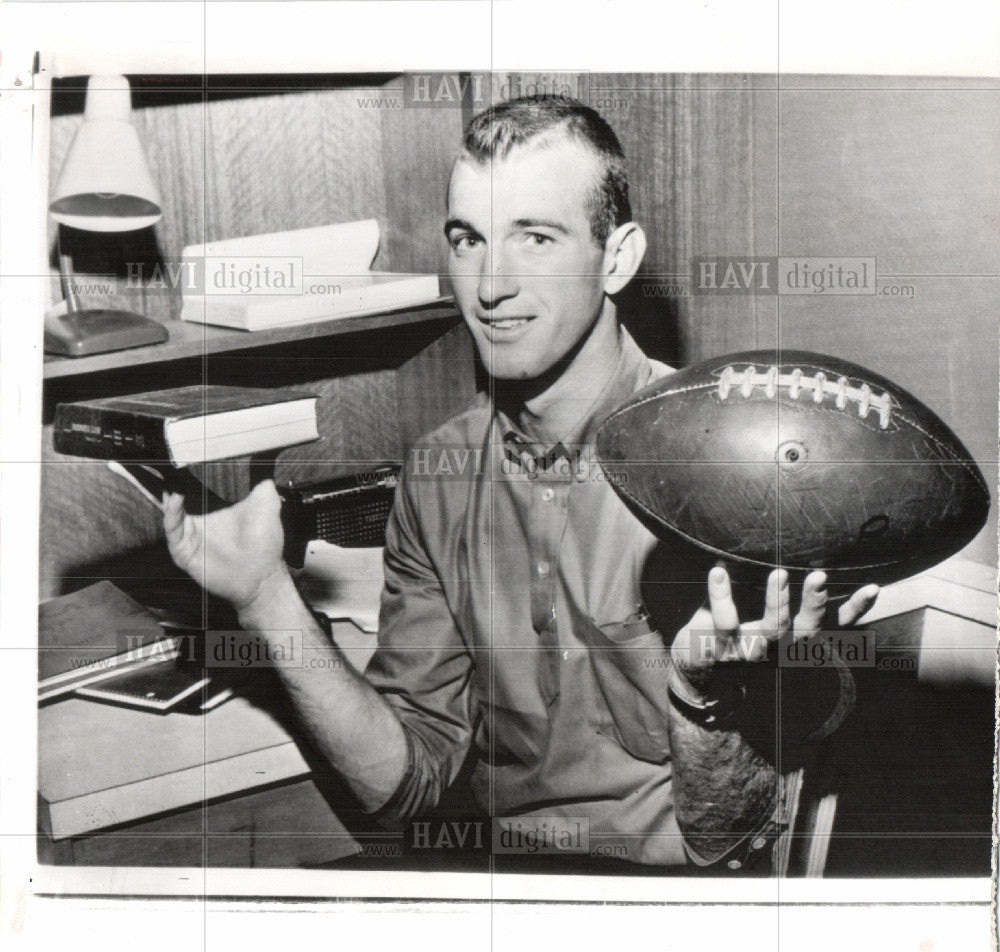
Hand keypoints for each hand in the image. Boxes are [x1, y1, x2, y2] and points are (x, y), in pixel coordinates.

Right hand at [162, 478, 289, 613]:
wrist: (263, 576)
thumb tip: (263, 466)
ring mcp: (189, 537)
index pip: (194, 488)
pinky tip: (175, 499)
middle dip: (171, 484)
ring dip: (170, 498)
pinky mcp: (183, 552)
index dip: (189, 475)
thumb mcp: (266, 506)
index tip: (187, 457)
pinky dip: (172, 514)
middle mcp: (198, 522)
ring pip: (171, 513)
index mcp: (212, 510)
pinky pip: (173, 531)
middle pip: (176, 500)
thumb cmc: (264, 545)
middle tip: (171, 467)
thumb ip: (263, 485)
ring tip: (174, 482)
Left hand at [670, 566, 879, 704]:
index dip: (855, 610)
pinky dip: (721, 597)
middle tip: (819, 576)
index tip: (873, 587)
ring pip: (770, 631)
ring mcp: (750, 653)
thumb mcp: (767, 618)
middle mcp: (779, 650)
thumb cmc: (740, 633)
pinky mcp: (719, 650)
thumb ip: (785, 596)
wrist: (697, 670)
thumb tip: (811, 561)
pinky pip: (723, 623)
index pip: (833, 625)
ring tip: (778, 574)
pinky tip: (718, 572)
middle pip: (806, 631)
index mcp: (794, 640)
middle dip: (814, 604)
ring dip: (776, 603)